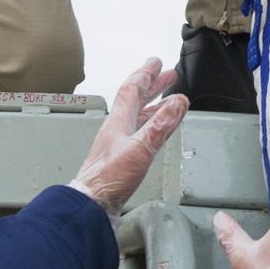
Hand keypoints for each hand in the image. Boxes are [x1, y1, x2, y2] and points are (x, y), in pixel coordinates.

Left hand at [69, 58, 187, 219]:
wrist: (91, 206)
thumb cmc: (109, 178)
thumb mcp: (140, 148)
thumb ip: (160, 125)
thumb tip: (178, 101)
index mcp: (119, 121)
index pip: (132, 89)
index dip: (146, 74)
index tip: (156, 62)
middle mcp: (118, 128)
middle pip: (136, 100)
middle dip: (153, 86)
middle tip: (167, 76)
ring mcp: (119, 143)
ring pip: (139, 116)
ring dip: (154, 104)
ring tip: (169, 100)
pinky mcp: (122, 158)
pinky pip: (141, 132)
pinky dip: (153, 124)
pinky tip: (158, 130)